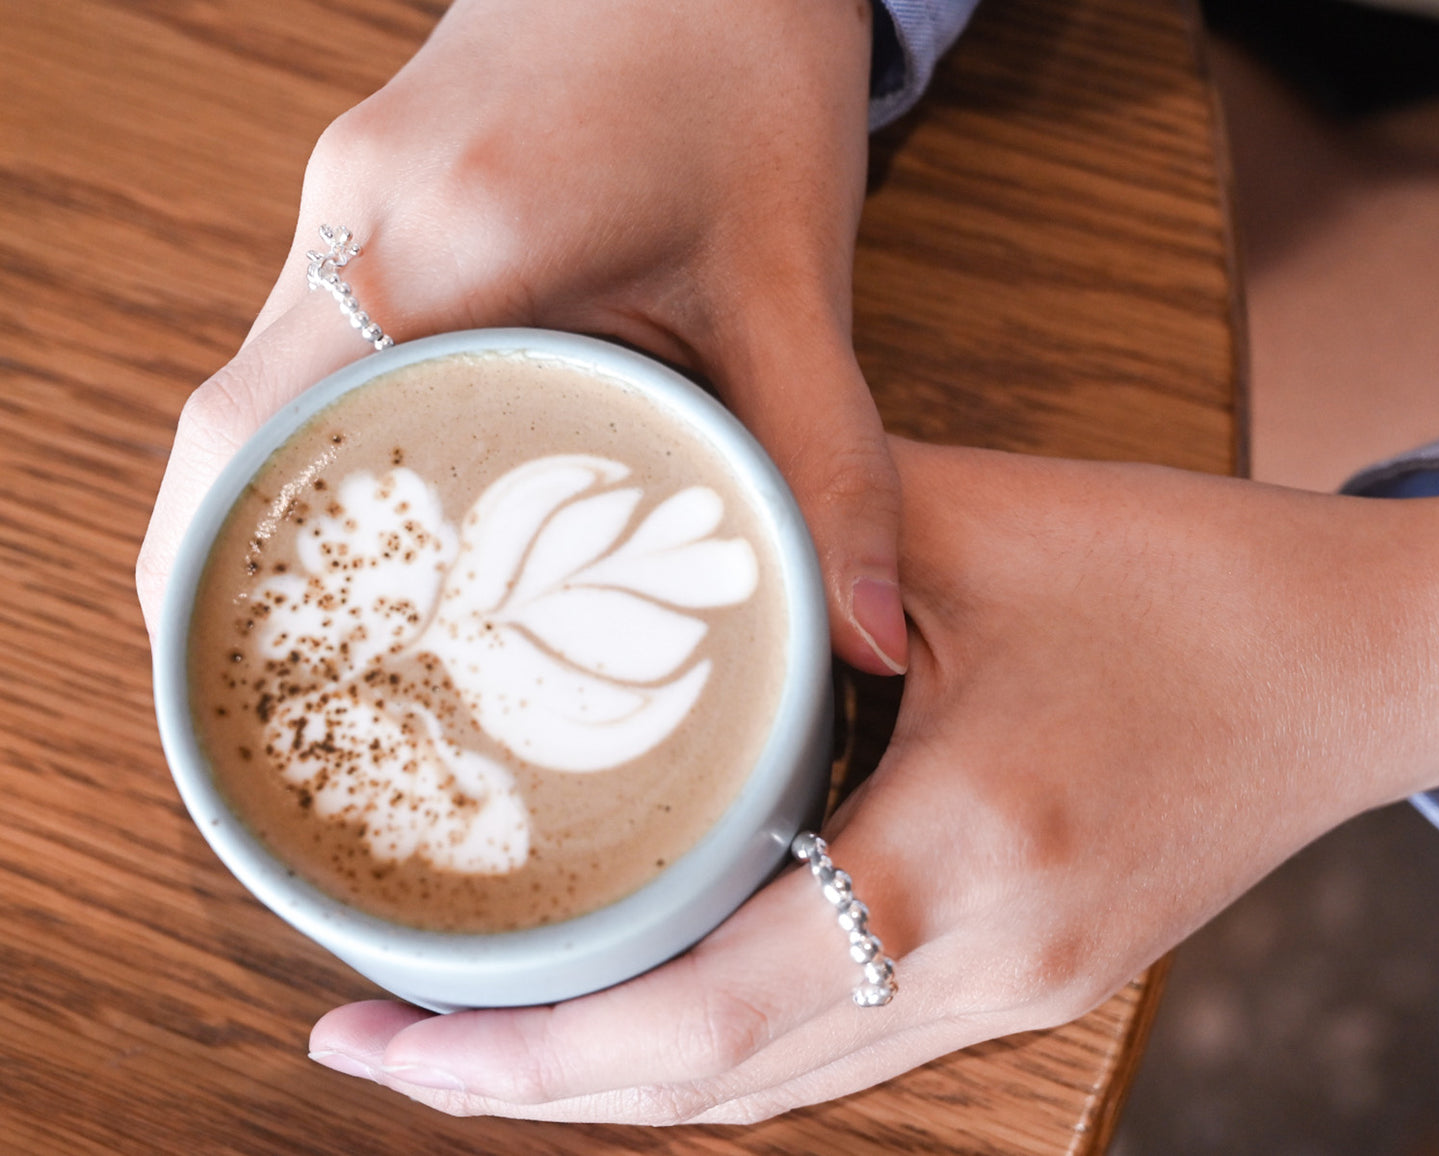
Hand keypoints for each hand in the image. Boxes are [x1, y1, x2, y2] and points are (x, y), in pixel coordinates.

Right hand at [135, 0, 906, 674]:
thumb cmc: (745, 71)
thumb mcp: (794, 278)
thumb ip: (827, 465)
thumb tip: (863, 639)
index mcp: (457, 237)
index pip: (261, 434)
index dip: (221, 575)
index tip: (255, 690)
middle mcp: (364, 209)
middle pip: (229, 428)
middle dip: (239, 566)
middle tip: (308, 692)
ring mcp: (344, 188)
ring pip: (253, 384)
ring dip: (275, 502)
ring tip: (338, 627)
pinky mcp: (362, 185)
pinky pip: (301, 337)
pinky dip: (318, 436)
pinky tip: (386, 504)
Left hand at [308, 442, 1438, 1121]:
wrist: (1362, 666)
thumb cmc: (1196, 582)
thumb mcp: (990, 524)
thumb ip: (808, 520)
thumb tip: (661, 505)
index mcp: (966, 855)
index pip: (703, 1011)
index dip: (526, 1049)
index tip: (382, 1040)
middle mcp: (988, 967)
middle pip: (718, 1086)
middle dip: (536, 1086)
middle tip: (381, 1046)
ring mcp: (1016, 993)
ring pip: (774, 1087)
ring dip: (622, 1074)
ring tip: (484, 1029)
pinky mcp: (1030, 978)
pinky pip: (837, 1039)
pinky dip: (720, 1038)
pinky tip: (645, 991)